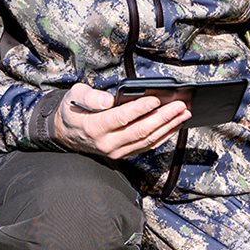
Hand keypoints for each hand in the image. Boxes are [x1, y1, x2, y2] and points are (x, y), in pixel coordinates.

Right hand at [53, 82, 190, 158]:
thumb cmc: (73, 110)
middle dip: (164, 117)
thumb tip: (109, 100)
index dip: (140, 109)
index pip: (122, 118)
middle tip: (180, 106)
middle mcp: (107, 143)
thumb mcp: (74, 95)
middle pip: (141, 131)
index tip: (156, 99)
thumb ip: (90, 96)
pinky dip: (163, 136)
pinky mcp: (124, 154)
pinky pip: (147, 146)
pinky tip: (174, 126)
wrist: (66, 133)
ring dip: (168, 127)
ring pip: (148, 140)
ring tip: (183, 114)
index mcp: (95, 126)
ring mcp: (117, 151)